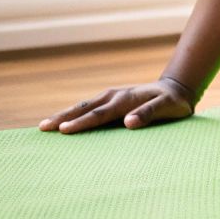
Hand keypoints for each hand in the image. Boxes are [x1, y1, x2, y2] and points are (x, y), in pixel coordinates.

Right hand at [37, 77, 196, 132]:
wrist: (177, 89)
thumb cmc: (173, 103)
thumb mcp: (168, 108)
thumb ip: (149, 113)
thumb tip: (128, 123)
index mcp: (125, 100)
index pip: (99, 114)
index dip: (81, 122)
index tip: (63, 129)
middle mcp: (114, 96)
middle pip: (84, 108)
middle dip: (63, 117)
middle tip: (42, 128)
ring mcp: (111, 96)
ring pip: (83, 106)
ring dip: (64, 114)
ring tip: (45, 125)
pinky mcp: (111, 99)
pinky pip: (89, 107)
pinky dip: (74, 113)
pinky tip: (63, 121)